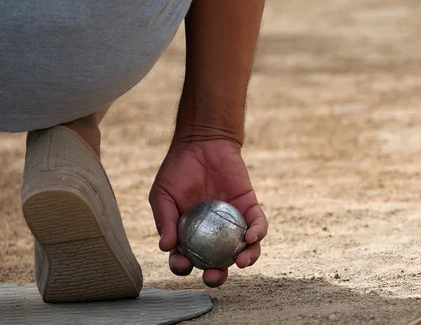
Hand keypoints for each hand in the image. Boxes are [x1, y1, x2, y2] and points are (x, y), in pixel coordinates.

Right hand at [148, 138, 266, 286]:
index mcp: (188, 235)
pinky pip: (257, 225)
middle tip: (214, 276)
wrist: (202, 143)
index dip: (184, 268)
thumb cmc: (178, 170)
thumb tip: (165, 247)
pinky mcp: (249, 208)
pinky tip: (251, 238)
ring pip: (242, 249)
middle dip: (217, 276)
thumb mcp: (163, 195)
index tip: (184, 265)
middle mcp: (212, 234)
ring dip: (245, 260)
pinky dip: (257, 233)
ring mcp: (232, 223)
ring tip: (241, 262)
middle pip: (217, 263)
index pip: (186, 259)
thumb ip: (164, 220)